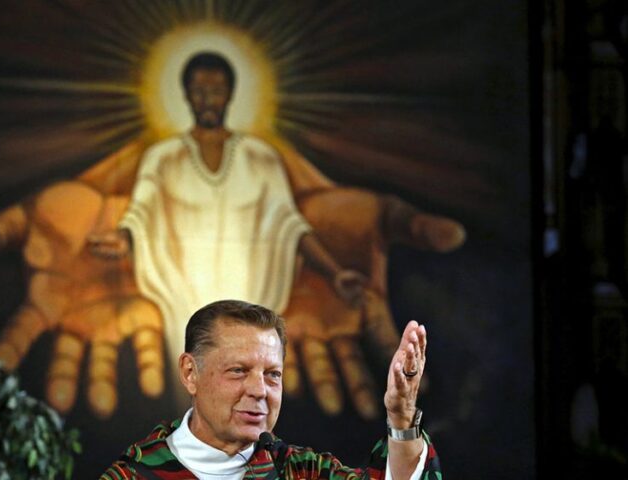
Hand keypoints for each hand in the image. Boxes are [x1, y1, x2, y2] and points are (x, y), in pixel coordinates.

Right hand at [0, 181, 164, 417]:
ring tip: (104, 407)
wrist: (115, 195)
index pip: (20, 331)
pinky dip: (148, 365)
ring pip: (104, 360)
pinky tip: (152, 386)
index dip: (9, 349)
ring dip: (103, 384)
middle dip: (62, 381)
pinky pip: (145, 344)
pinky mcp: (142, 312)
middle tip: (59, 403)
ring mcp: (108, 320)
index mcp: (43, 301)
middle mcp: (74, 319)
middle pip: (65, 358)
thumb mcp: (27, 216)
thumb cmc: (65, 210)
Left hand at [281, 185, 461, 418]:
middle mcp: (342, 320)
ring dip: (326, 384)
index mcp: (370, 303)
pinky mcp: (285, 315)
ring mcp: (312, 321)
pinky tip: (291, 384)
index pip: (387, 338)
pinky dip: (290, 365)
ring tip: (332, 405)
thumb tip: (456, 235)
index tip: (424, 384)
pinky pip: (287, 347)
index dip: (404, 359)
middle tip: (371, 408)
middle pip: (353, 359)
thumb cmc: (348, 209)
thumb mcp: (387, 216)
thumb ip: (418, 229)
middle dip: (361, 384)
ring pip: (320, 361)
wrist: (301, 199)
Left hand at [385, 321, 426, 427]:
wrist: (401, 405)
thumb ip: (407, 341)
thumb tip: (414, 322)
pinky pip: (400, 382)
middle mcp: (415, 372)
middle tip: (415, 333)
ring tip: (410, 346)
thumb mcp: (402, 357)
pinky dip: (399, 374)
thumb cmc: (402, 378)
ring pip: (411, 369)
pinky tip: (397, 366)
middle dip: (417, 345)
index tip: (421, 327)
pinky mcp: (400, 391)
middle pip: (417, 357)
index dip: (421, 338)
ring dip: (411, 357)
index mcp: (416, 363)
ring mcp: (408, 382)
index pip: (421, 349)